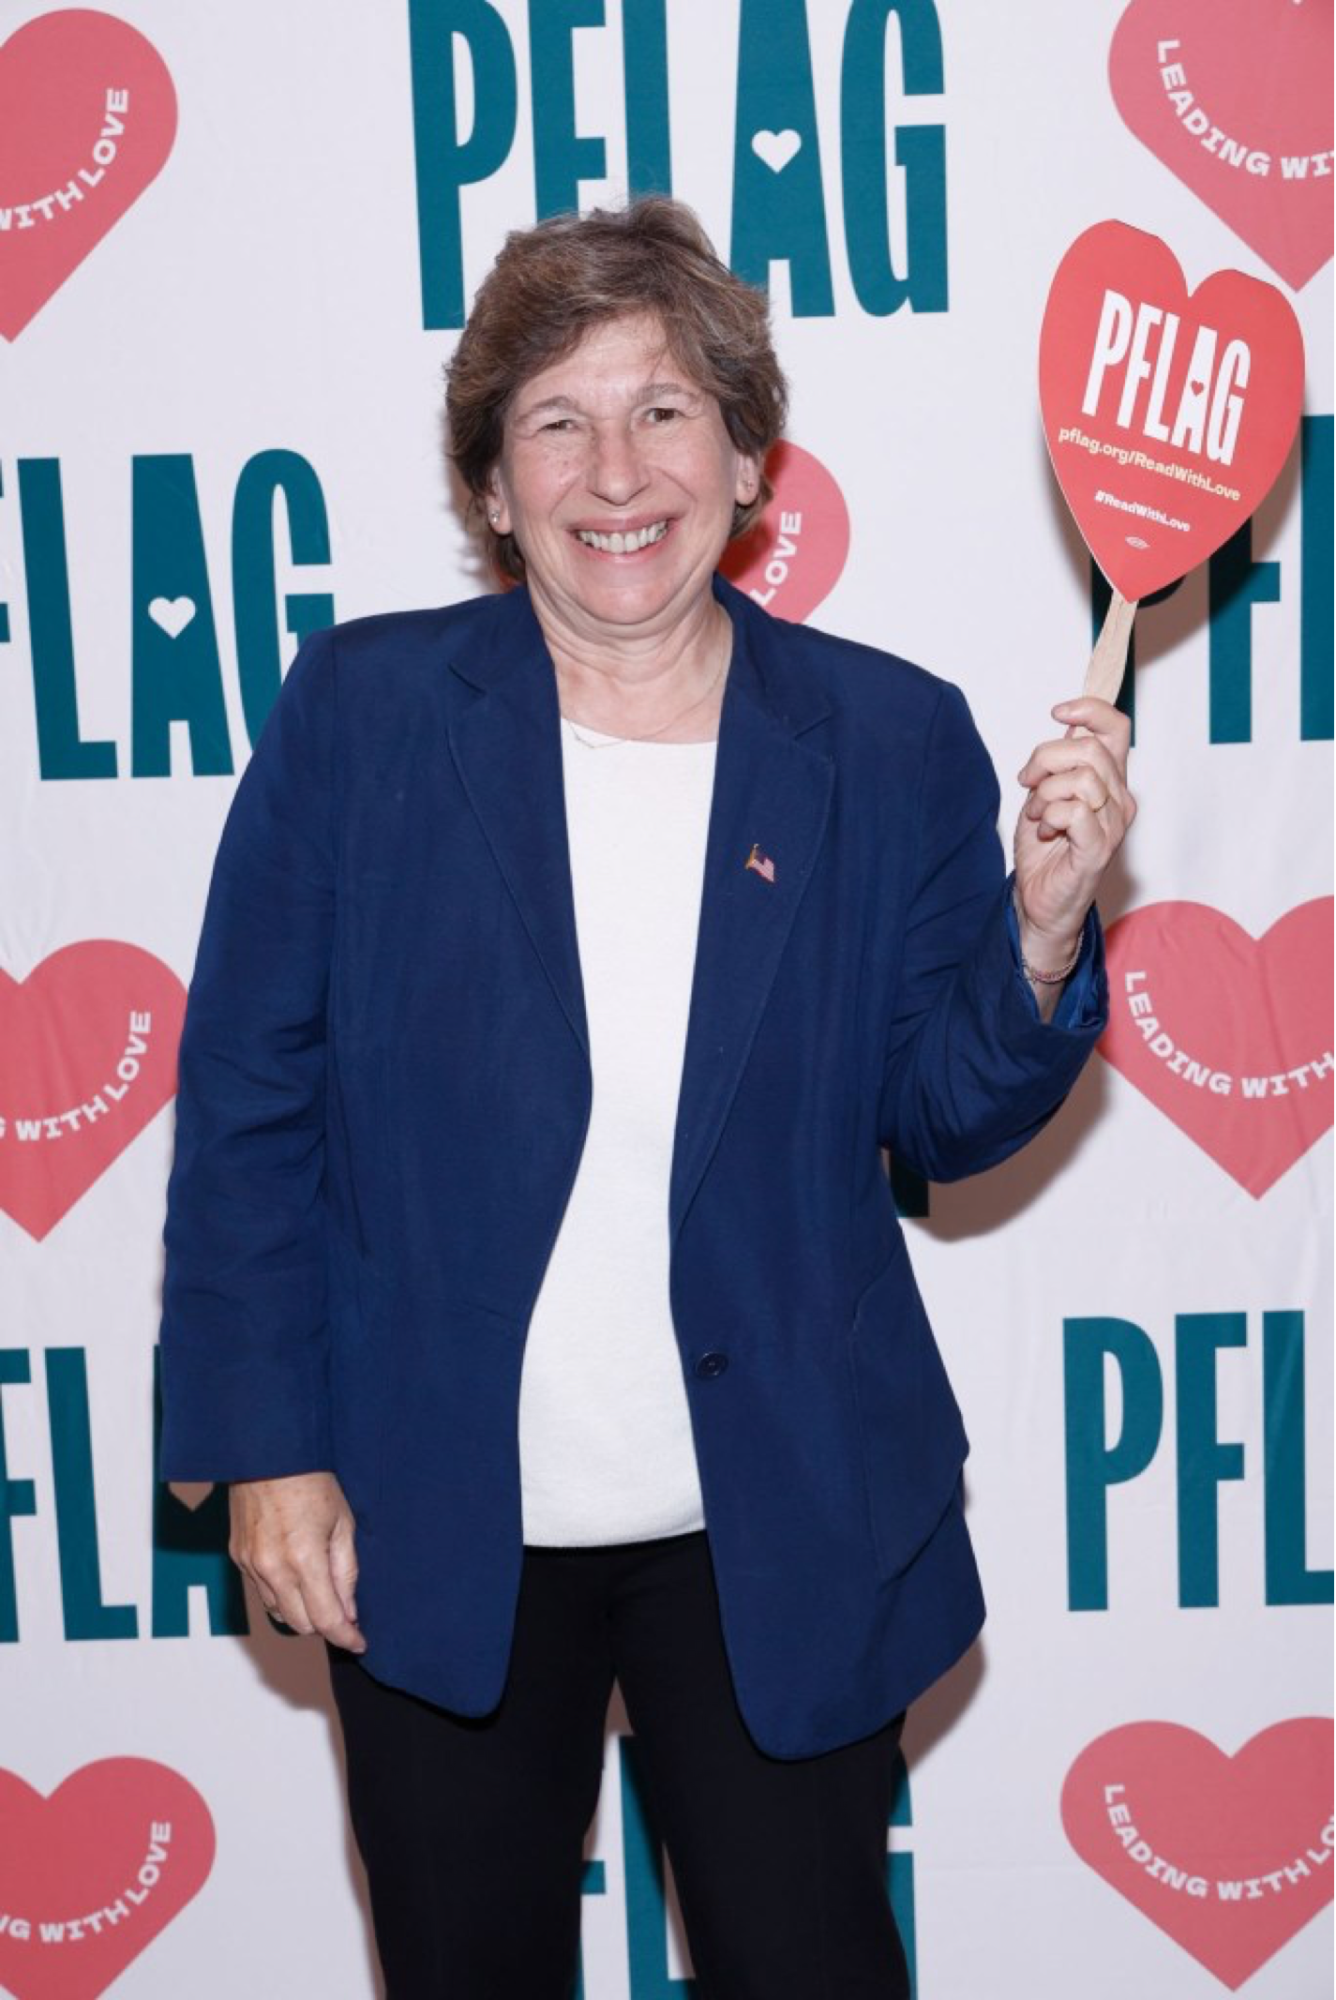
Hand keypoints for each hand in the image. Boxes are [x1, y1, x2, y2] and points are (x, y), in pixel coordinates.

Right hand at [229, 1470, 365, 1652]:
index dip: (346, 1637)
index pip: (326, 1620)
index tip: (359, 1643)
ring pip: (278, 1613)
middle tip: (343, 1611)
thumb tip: (349, 1612)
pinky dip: (280, 1594)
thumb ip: (346, 1572)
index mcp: (304, 1559)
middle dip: (325, 1624)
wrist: (268, 1452)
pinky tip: (295, 1575)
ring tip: (319, 1590)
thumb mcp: (343, 1523)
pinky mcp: (237, 1557)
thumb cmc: (312, 1481)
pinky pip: (261, 1593)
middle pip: (301, 1625)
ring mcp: (250, 1564)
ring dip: (301, 1611)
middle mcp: (272, 1568)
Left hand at [1014, 695, 1135, 967]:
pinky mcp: (1100, 847)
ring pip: (1080, 778)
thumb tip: (1063, 725)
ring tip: (1039, 815)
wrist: (1039, 898)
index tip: (1058, 712)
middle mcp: (1119, 798)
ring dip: (1045, 794)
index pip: (1116, 728)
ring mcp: (1113, 824)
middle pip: (1087, 749)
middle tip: (1028, 784)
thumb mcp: (1044, 793)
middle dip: (1044, 760)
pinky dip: (1049, 816)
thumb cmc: (1044, 849)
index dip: (1090, 709)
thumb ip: (1056, 763)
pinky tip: (1045, 831)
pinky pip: (1074, 810)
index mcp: (1109, 779)